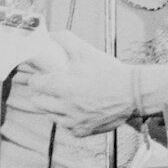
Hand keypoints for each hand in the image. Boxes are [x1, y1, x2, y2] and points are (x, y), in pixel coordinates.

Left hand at [14, 31, 135, 136]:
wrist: (132, 93)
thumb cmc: (109, 71)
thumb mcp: (87, 51)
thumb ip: (66, 40)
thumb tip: (51, 35)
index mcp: (60, 85)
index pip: (34, 84)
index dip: (36, 80)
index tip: (41, 78)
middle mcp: (62, 106)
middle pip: (38, 103)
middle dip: (42, 95)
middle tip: (52, 90)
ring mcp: (71, 121)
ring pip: (51, 116)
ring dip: (54, 108)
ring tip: (68, 99)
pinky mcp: (80, 131)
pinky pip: (66, 127)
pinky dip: (70, 119)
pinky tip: (80, 110)